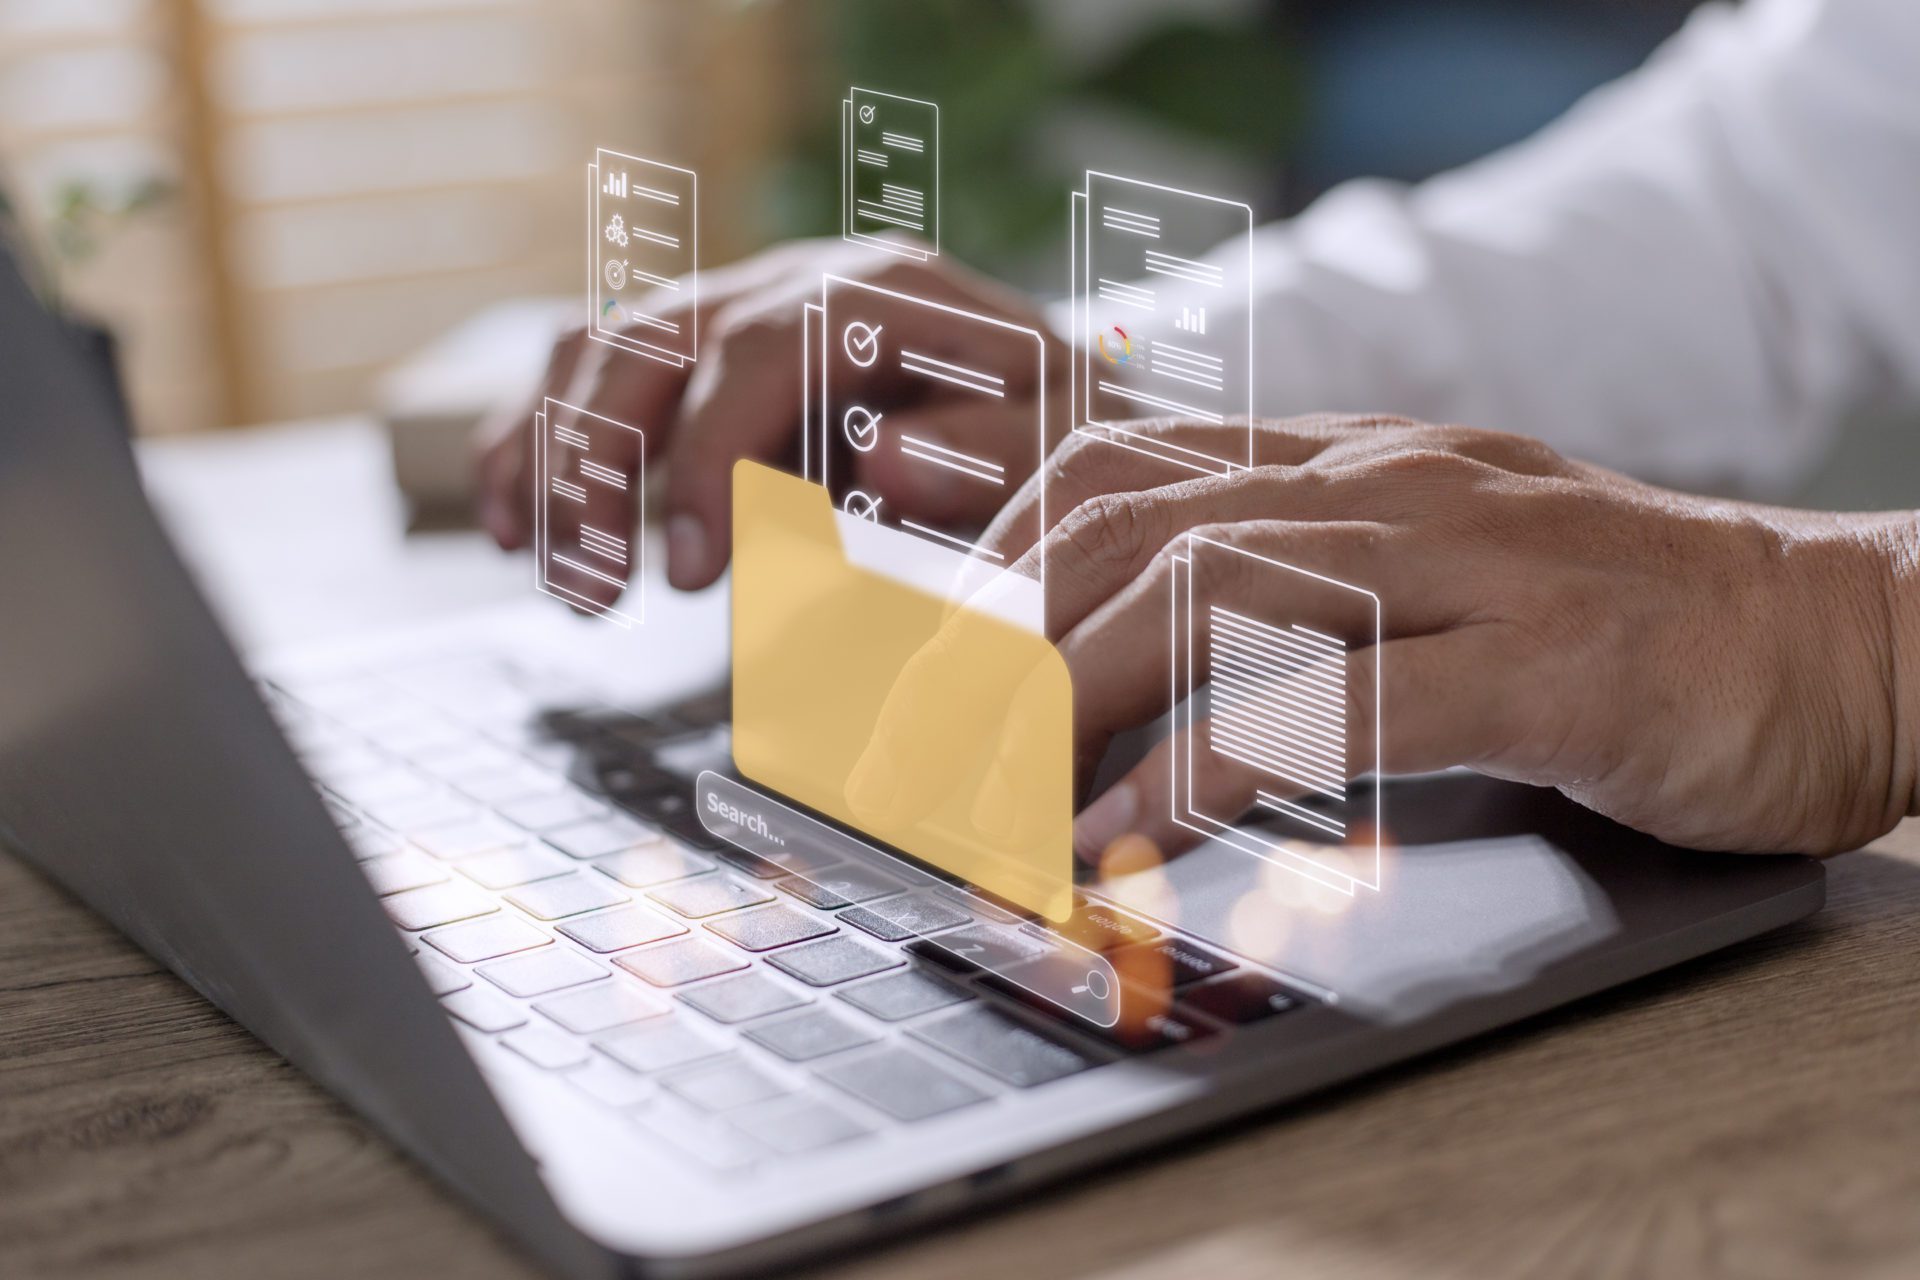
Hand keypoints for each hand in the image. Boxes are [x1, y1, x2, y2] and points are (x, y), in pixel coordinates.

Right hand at [474, 238, 1062, 602]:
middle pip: (655, 338)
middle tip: (592, 594)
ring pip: (601, 346)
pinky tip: (513, 526)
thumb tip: (882, 465)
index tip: (693, 575)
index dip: (713, 460)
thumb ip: (985, 455)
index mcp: (884, 293)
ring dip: (550, 456)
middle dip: (600, 465)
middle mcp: (794, 281)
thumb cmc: (1053, 437)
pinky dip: (535, 440)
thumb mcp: (1055, 446)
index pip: (763, 351)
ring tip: (554, 576)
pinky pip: (590, 370)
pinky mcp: (699, 354)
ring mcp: (736, 307)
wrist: (1047, 401)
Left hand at [967, 416, 1919, 862]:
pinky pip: (1340, 701)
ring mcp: (1470, 561)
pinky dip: (1214, 767)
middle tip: (926, 757)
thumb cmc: (1616, 629)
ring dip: (1078, 699)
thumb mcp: (1429, 581)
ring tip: (1002, 802)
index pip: (1117, 463)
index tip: (931, 655)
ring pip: (1213, 587)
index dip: (993, 553)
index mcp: (1350, 463)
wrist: (1840, 638)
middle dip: (999, 643)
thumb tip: (1137, 681)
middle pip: (1128, 524)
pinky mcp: (1546, 660)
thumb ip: (1298, 601)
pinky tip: (1139, 834)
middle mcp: (1389, 487)